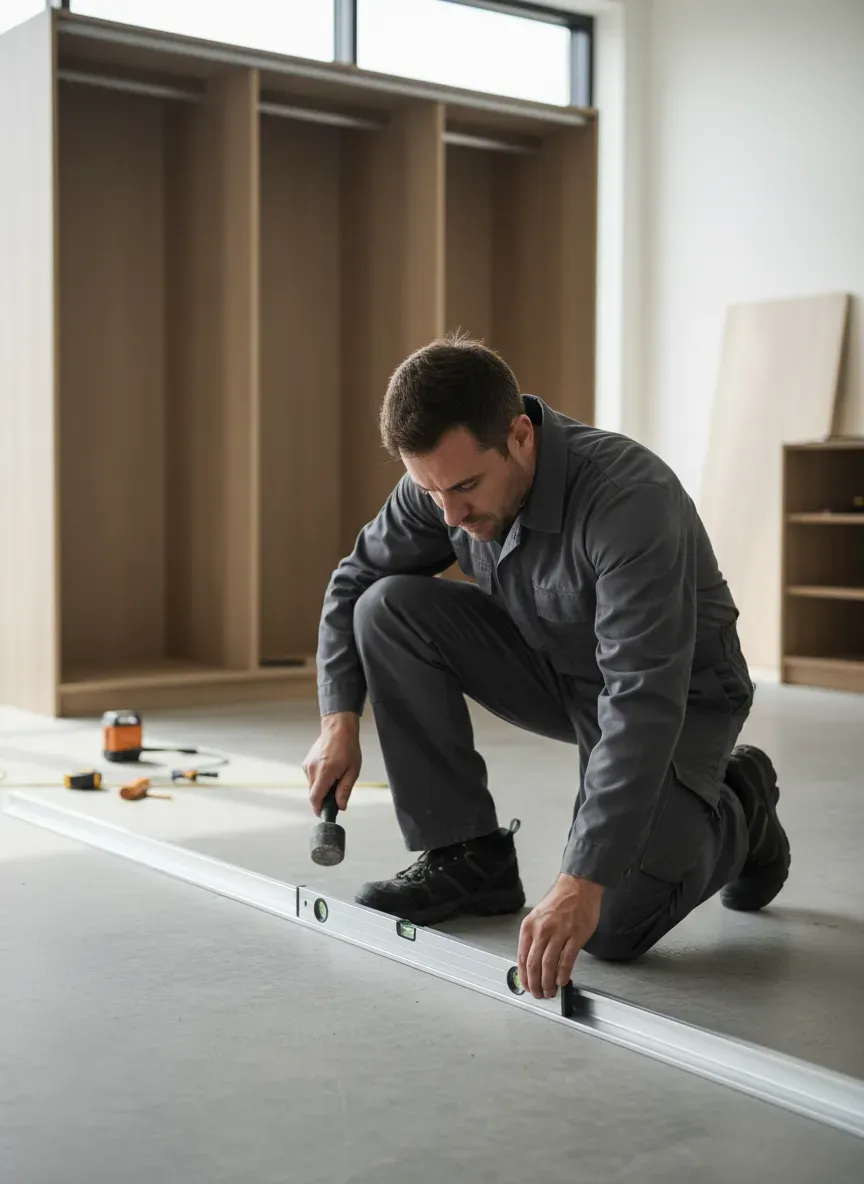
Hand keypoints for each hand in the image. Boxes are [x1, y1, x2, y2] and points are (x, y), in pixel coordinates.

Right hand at [302, 713, 361, 814]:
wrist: (338, 729)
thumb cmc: (348, 747)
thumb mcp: (352, 771)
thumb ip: (345, 790)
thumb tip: (341, 806)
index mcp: (324, 772)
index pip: (315, 798)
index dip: (318, 809)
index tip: (323, 814)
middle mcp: (312, 769)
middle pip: (313, 794)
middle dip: (323, 799)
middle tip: (336, 796)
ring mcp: (307, 765)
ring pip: (312, 786)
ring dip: (321, 788)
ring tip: (335, 778)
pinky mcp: (306, 762)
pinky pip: (311, 777)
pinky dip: (319, 780)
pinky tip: (329, 771)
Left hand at [517, 874, 602, 999]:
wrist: (578, 886)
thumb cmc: (559, 901)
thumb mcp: (538, 917)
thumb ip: (534, 938)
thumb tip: (532, 962)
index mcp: (529, 926)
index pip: (522, 957)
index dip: (524, 976)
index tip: (526, 986)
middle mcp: (542, 930)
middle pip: (534, 965)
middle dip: (534, 984)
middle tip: (538, 994)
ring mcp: (559, 933)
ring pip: (548, 966)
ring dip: (548, 983)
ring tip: (550, 991)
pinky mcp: (575, 935)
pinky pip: (566, 960)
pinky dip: (563, 974)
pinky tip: (562, 981)